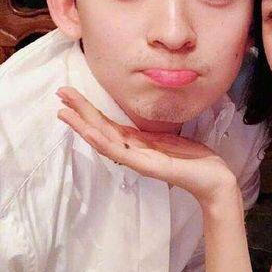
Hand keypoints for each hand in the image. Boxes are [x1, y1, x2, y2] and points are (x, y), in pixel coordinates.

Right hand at [56, 87, 237, 207]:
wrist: (212, 178)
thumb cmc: (192, 158)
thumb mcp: (167, 139)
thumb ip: (148, 134)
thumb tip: (135, 123)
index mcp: (136, 143)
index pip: (106, 124)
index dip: (88, 110)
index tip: (71, 94)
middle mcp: (132, 151)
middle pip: (99, 129)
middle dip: (80, 111)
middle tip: (59, 93)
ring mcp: (137, 159)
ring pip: (104, 140)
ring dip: (83, 125)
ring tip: (64, 111)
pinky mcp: (146, 166)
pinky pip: (121, 153)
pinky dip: (103, 142)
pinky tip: (90, 132)